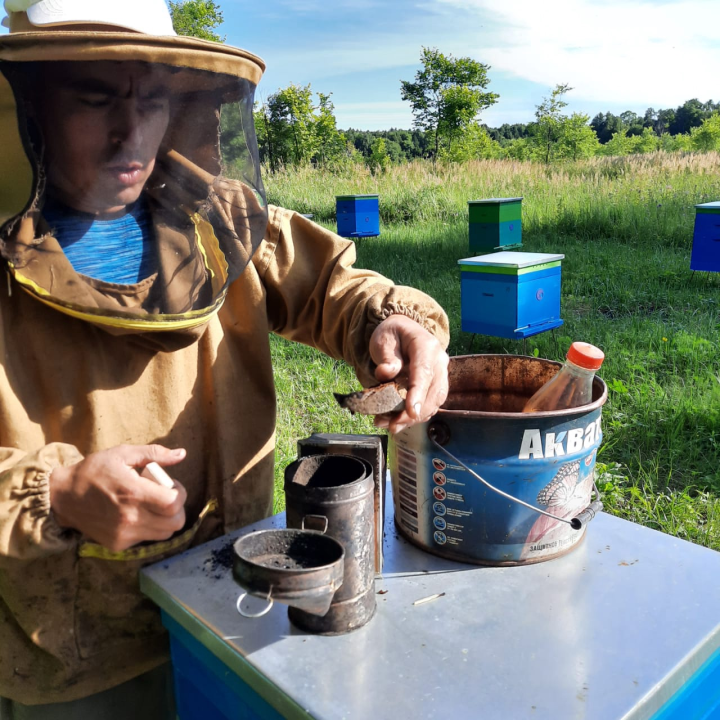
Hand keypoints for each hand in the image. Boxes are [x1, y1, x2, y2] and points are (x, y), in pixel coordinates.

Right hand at [49, 444, 187, 551]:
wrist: (63, 496)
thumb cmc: (94, 471)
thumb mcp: (122, 454)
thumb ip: (154, 454)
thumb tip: (182, 454)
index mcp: (133, 493)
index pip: (174, 504)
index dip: (180, 494)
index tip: (172, 485)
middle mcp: (130, 518)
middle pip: (175, 523)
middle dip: (177, 509)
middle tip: (165, 496)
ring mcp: (123, 535)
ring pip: (164, 533)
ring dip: (165, 520)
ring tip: (150, 505)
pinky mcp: (117, 545)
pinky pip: (146, 538)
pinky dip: (148, 527)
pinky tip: (135, 514)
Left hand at [369, 314, 448, 433]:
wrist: (403, 332)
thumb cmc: (393, 335)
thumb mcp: (384, 339)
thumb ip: (386, 357)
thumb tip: (386, 373)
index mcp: (426, 346)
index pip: (424, 372)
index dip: (418, 393)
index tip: (411, 411)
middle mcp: (439, 361)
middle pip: (433, 391)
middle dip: (414, 413)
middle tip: (392, 425)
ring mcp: (441, 374)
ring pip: (434, 402)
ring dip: (415, 418)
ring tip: (392, 426)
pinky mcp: (436, 386)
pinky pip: (430, 405)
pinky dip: (416, 416)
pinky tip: (399, 422)